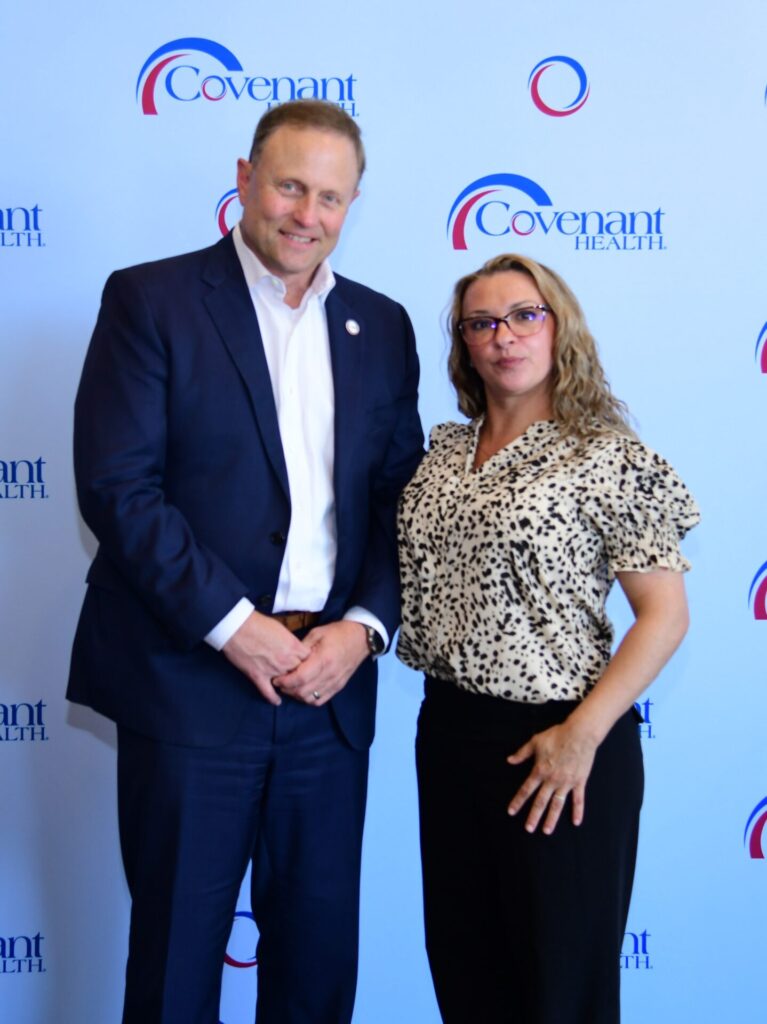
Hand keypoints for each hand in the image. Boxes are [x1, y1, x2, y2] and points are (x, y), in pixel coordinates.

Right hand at [222, 612, 310, 705]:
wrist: (238, 627)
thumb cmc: (258, 623)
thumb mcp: (281, 629)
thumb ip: (290, 642)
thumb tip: (294, 649)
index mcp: (293, 646)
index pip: (309, 660)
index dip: (308, 661)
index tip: (306, 663)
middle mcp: (286, 660)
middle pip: (300, 672)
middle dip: (299, 673)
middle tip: (297, 675)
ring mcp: (272, 670)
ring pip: (287, 683)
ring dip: (288, 684)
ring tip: (288, 686)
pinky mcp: (258, 676)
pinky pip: (269, 692)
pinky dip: (273, 698)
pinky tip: (277, 701)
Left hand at [274, 621, 368, 705]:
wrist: (360, 638)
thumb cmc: (337, 633)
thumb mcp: (317, 634)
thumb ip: (302, 648)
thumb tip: (287, 659)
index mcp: (323, 659)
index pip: (300, 678)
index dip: (285, 681)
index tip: (276, 679)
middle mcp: (330, 674)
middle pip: (303, 691)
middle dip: (288, 690)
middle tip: (280, 683)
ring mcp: (335, 682)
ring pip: (310, 698)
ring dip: (297, 696)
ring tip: (291, 687)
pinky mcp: (338, 687)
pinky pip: (320, 700)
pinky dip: (309, 699)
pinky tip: (304, 691)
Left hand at [506, 719, 598, 834]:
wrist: (579, 734)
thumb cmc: (557, 736)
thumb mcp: (535, 742)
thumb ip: (522, 753)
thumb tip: (509, 760)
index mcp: (540, 771)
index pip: (526, 790)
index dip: (518, 801)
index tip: (511, 812)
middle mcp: (552, 780)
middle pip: (541, 801)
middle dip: (534, 816)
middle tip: (528, 829)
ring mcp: (566, 783)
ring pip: (557, 804)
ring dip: (552, 818)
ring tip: (546, 831)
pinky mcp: (579, 782)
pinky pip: (578, 799)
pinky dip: (578, 811)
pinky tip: (576, 822)